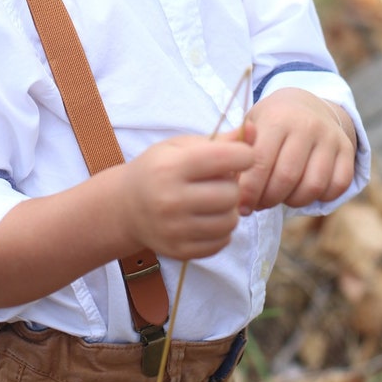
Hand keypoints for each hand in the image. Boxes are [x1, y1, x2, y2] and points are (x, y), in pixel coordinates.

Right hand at [121, 132, 256, 261]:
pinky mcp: (180, 251)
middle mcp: (171, 200)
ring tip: (215, 200)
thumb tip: (255, 131)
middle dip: (233, 184)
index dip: (243, 154)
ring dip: (229, 208)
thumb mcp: (181, 146)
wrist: (126, 206)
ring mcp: (175, 229)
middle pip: (231, 193)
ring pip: (230, 221)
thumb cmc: (159, 168)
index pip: (225, 158)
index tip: (240, 155)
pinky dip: (222, 229)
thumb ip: (220, 140)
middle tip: (220, 180)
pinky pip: (222, 242)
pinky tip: (207, 218)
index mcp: (172, 167)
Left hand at [236, 89, 355, 214]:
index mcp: (277, 118)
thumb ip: (239, 147)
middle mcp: (307, 125)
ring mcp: (330, 137)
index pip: (260, 162)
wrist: (307, 104)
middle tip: (259, 205)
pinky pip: (337, 186)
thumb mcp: (252, 124)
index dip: (249, 191)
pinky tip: (303, 191)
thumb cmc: (272, 122)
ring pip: (313, 186)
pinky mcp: (347, 149)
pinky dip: (320, 197)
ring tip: (280, 197)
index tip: (242, 206)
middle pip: (286, 178)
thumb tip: (230, 171)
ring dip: (293, 201)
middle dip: (269, 199)